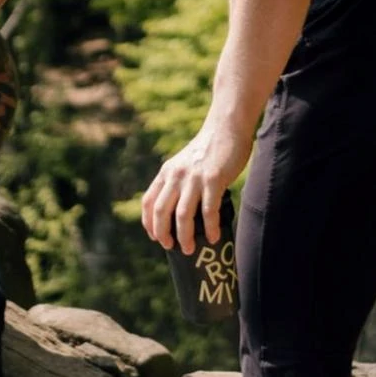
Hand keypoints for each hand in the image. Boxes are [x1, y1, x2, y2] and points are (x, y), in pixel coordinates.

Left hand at [141, 124, 250, 256]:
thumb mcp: (184, 163)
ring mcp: (194, 178)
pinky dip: (210, 227)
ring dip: (185, 236)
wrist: (226, 127)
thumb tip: (180, 212)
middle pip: (161, 212)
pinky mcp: (213, 179)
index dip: (149, 223)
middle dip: (164, 234)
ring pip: (183, 215)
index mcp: (166, 172)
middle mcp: (176, 175)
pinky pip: (208, 210)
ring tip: (191, 249)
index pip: (149, 202)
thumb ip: (179, 182)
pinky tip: (214, 237)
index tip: (155, 238)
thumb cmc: (208, 149)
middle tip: (171, 248)